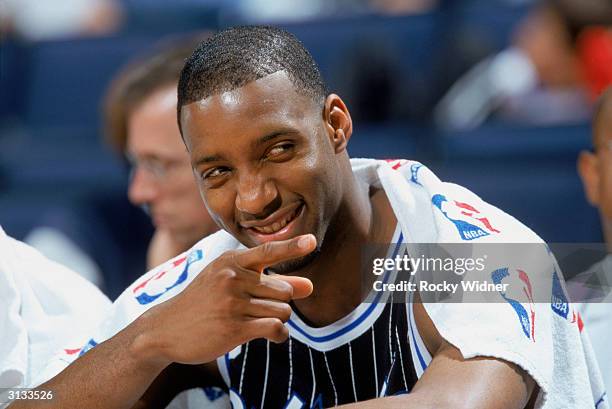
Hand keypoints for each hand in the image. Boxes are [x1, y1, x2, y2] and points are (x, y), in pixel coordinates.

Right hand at [140, 234, 315, 365]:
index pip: (268, 251)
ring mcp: (232, 303)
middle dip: (281, 301)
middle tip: (262, 308)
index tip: (312, 241)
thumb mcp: (230, 283)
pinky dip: (280, 334)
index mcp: (231, 261)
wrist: (166, 329)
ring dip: (279, 319)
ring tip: (261, 322)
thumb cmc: (204, 302)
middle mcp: (232, 278)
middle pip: (284, 290)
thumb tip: (310, 286)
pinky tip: (272, 335)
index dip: (292, 247)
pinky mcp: (234, 328)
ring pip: (283, 311)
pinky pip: (276, 328)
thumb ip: (271, 282)